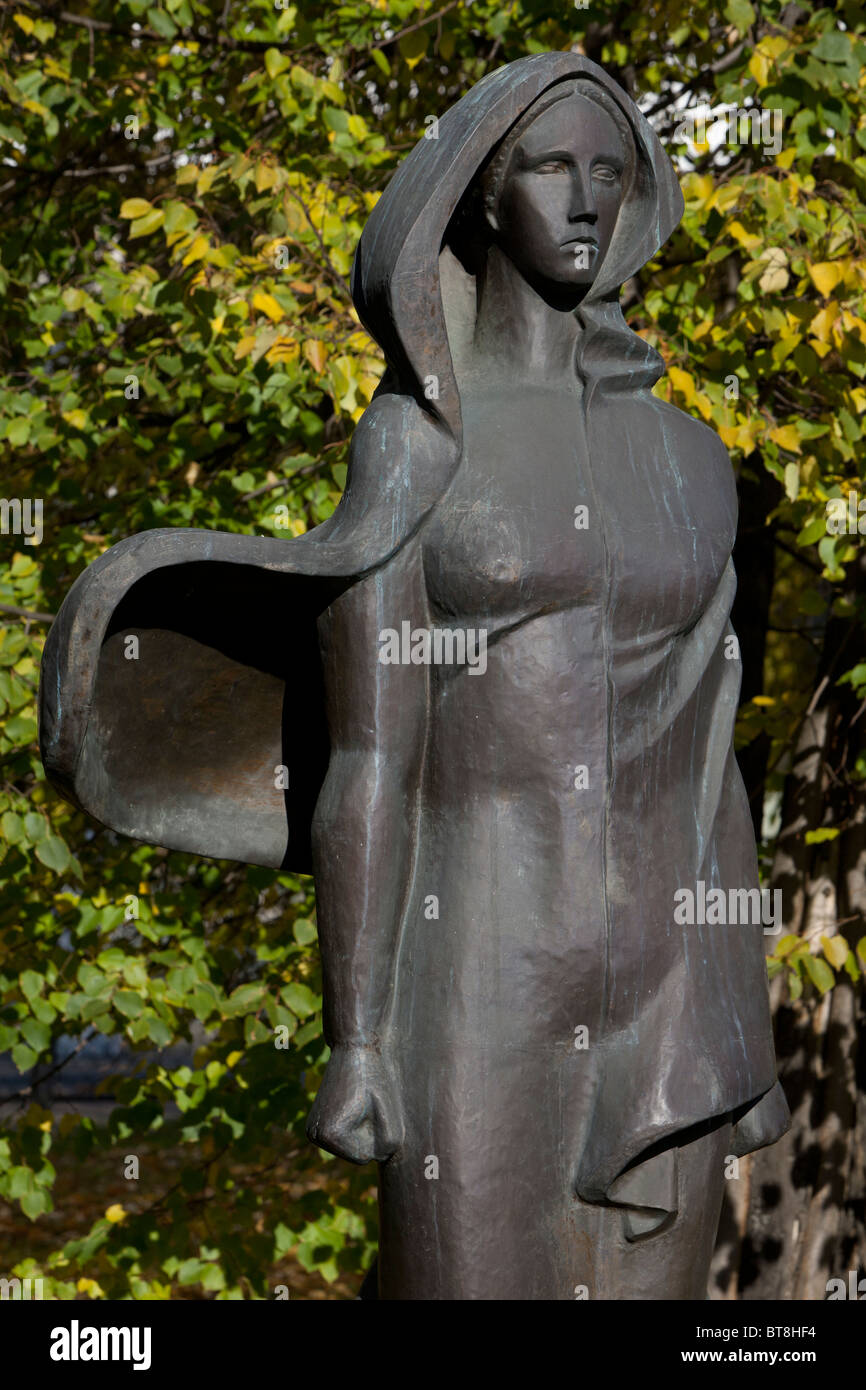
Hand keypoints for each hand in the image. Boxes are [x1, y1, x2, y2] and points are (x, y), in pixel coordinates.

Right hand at [306, 1043, 402, 1163]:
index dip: (377, 1135)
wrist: (354, 1048)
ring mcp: (312, 1130)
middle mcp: (314, 1136)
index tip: (372, 1106)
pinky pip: (347, 1139)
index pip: (365, 1157)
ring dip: (364, 1130)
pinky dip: (356, 1125)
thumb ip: (389, 1145)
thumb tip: (380, 1158)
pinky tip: (354, 1103)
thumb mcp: (390, 1114)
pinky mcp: (317, 1124)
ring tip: (361, 1101)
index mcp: (328, 1135)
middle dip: (369, 1134)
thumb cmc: (375, 1078)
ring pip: (352, 1147)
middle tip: (367, 1102)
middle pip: (356, 1155)